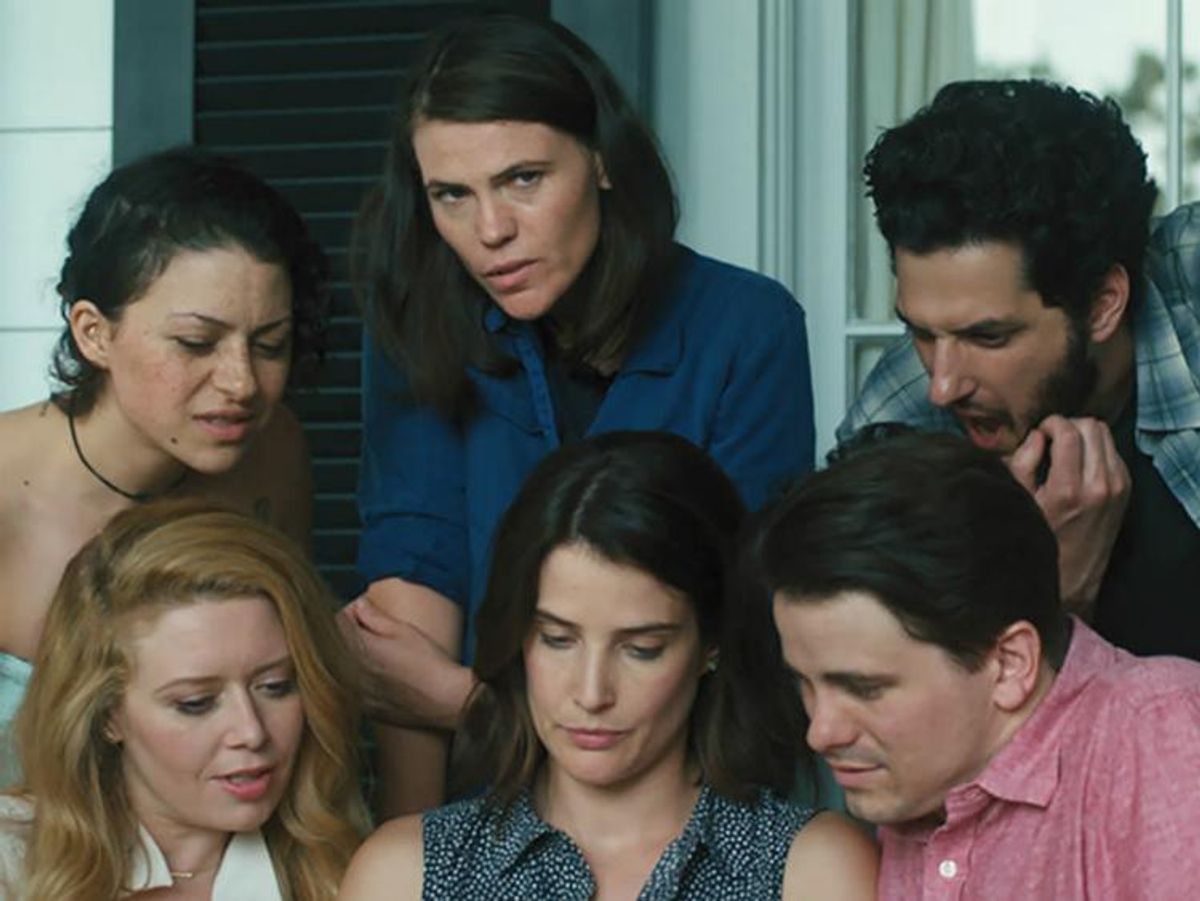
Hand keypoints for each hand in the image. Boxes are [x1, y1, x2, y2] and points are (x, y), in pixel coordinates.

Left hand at [337, 596, 474, 729]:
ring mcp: (356, 693)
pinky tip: (380, 676)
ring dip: (351, 657)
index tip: (363, 610)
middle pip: (335, 645)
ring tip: (376, 652)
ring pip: (340, 669)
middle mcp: (351, 672)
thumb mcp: (404, 631)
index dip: (350, 612)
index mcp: (360, 648)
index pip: (338, 622)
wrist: (444, 700)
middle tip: (369, 628)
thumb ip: (375, 617)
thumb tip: (359, 604)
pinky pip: (351, 689)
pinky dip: (358, 679)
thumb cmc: (428, 663)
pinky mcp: (365, 709)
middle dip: (349, 633)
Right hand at [1006, 415, 1129, 612]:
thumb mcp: (1019, 502)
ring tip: (1065, 451)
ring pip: (1106, 435)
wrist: (1072, 575)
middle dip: (1069, 426)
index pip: (1068, 431)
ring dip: (1084, 436)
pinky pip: (1113, 452)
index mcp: (1069, 488)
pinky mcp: (1126, 490)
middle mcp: (1099, 485)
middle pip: (1092, 427)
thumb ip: (1022, 463)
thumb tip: (1035, 437)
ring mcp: (1117, 487)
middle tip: (1051, 440)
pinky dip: (1096, 450)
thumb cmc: (1038, 539)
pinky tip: (1079, 465)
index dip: (1050, 423)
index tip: (1039, 433)